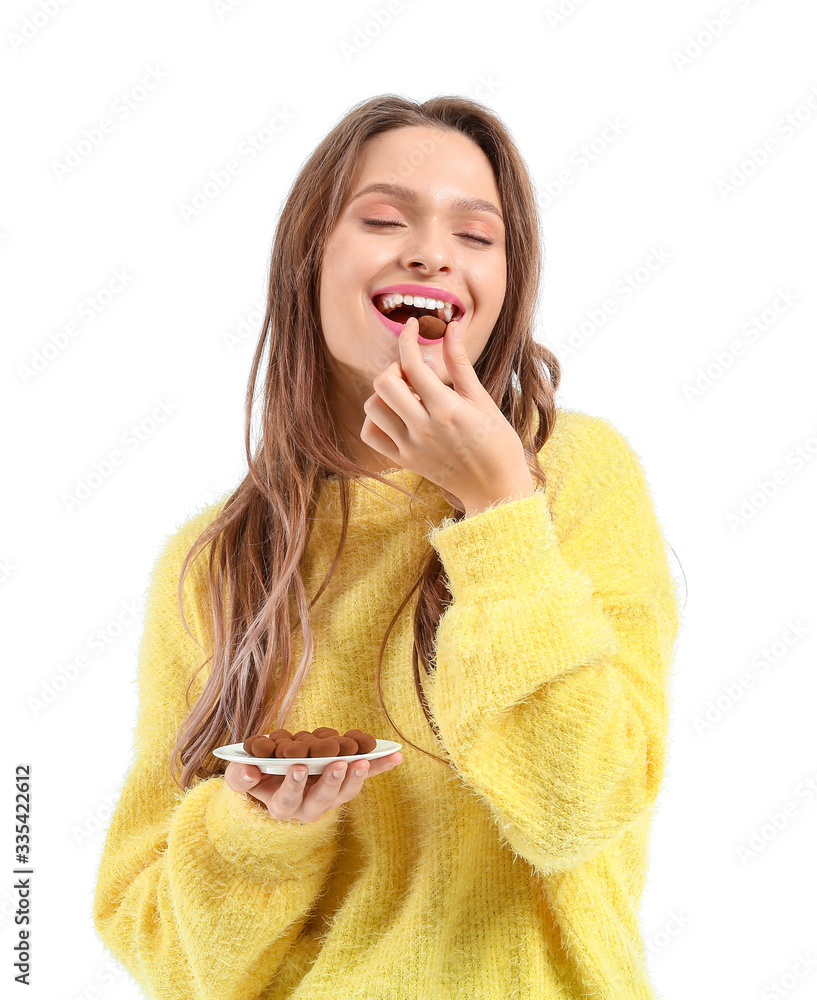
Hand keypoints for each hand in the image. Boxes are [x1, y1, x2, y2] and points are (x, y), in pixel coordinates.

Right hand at [223, 752, 403, 822]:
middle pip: (322, 800)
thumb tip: (250, 770)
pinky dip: (380, 766)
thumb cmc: (258, 778)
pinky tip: (396, 756)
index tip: (296, 766)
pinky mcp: (345, 785)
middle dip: (331, 782)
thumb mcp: (243, 777)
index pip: (287, 799)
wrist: (276, 783)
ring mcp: (330, 798)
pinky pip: (364, 775)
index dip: (292, 784)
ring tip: (363, 759)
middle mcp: (309, 807)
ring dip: (357, 776)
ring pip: (345, 792)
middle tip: (340, 764)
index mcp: (283, 806)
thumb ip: (242, 776)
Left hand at [360, 316, 530, 507]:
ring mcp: (411, 447)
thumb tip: (451, 327)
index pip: (413, 364)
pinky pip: (372, 434)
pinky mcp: (403, 461)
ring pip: (373, 407)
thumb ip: (460, 363)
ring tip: (407, 395)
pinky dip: (377, 419)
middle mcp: (424, 428)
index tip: (413, 326)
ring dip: (384, 393)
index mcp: (447, 409)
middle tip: (413, 371)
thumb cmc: (497, 442)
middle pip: (384, 383)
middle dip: (395, 367)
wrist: (495, 488)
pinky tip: (397, 415)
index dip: (408, 338)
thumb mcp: (482, 399)